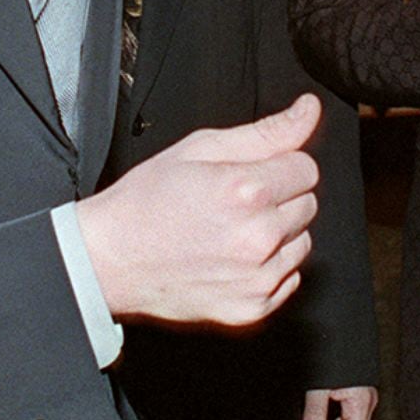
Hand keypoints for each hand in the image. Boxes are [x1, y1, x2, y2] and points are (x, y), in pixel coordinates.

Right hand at [78, 93, 319, 328]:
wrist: (110, 258)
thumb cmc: (148, 201)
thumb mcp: (201, 149)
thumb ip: (266, 132)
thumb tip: (309, 110)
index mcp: (247, 191)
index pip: (306, 168)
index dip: (280, 166)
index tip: (252, 173)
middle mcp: (258, 237)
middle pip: (308, 204)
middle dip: (279, 197)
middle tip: (234, 202)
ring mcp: (257, 277)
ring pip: (302, 243)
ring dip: (278, 234)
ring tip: (231, 230)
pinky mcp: (252, 308)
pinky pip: (289, 279)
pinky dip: (269, 268)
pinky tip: (233, 258)